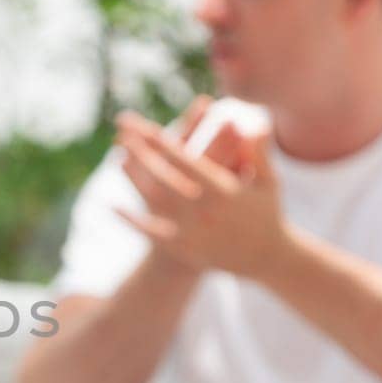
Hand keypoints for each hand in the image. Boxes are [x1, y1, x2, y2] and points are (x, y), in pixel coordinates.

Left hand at [115, 108, 288, 278]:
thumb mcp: (268, 181)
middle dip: (142, 154)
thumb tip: (254, 123)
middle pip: (164, 178)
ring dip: (134, 179)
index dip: (162, 144)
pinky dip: (132, 221)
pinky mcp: (184, 248)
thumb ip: (259, 152)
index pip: (185, 162)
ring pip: (155, 203)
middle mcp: (205, 211)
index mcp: (224, 191)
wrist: (266, 258)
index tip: (143, 128)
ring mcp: (192, 231)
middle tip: (122, 133)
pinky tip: (113, 206)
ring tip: (117, 157)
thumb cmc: (267, 213)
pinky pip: (152, 233)